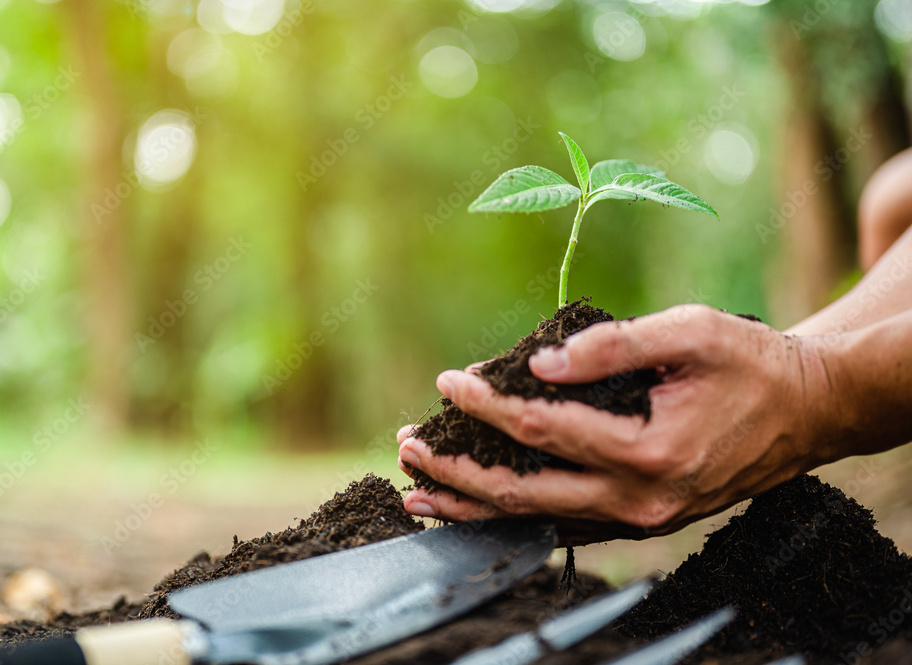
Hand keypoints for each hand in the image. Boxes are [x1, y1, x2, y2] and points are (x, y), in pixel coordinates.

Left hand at [398, 304, 840, 544]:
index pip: (541, 429)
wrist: (807, 409)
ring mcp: (641, 518)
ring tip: (420, 492)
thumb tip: (538, 364)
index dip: (486, 407)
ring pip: (537, 519)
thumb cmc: (751, 362)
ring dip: (474, 506)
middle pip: (523, 493)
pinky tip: (480, 505)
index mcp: (650, 450)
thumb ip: (611, 345)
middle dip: (457, 473)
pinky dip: (515, 514)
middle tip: (408, 448)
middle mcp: (640, 499)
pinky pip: (565, 523)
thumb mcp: (691, 331)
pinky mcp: (642, 520)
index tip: (447, 384)